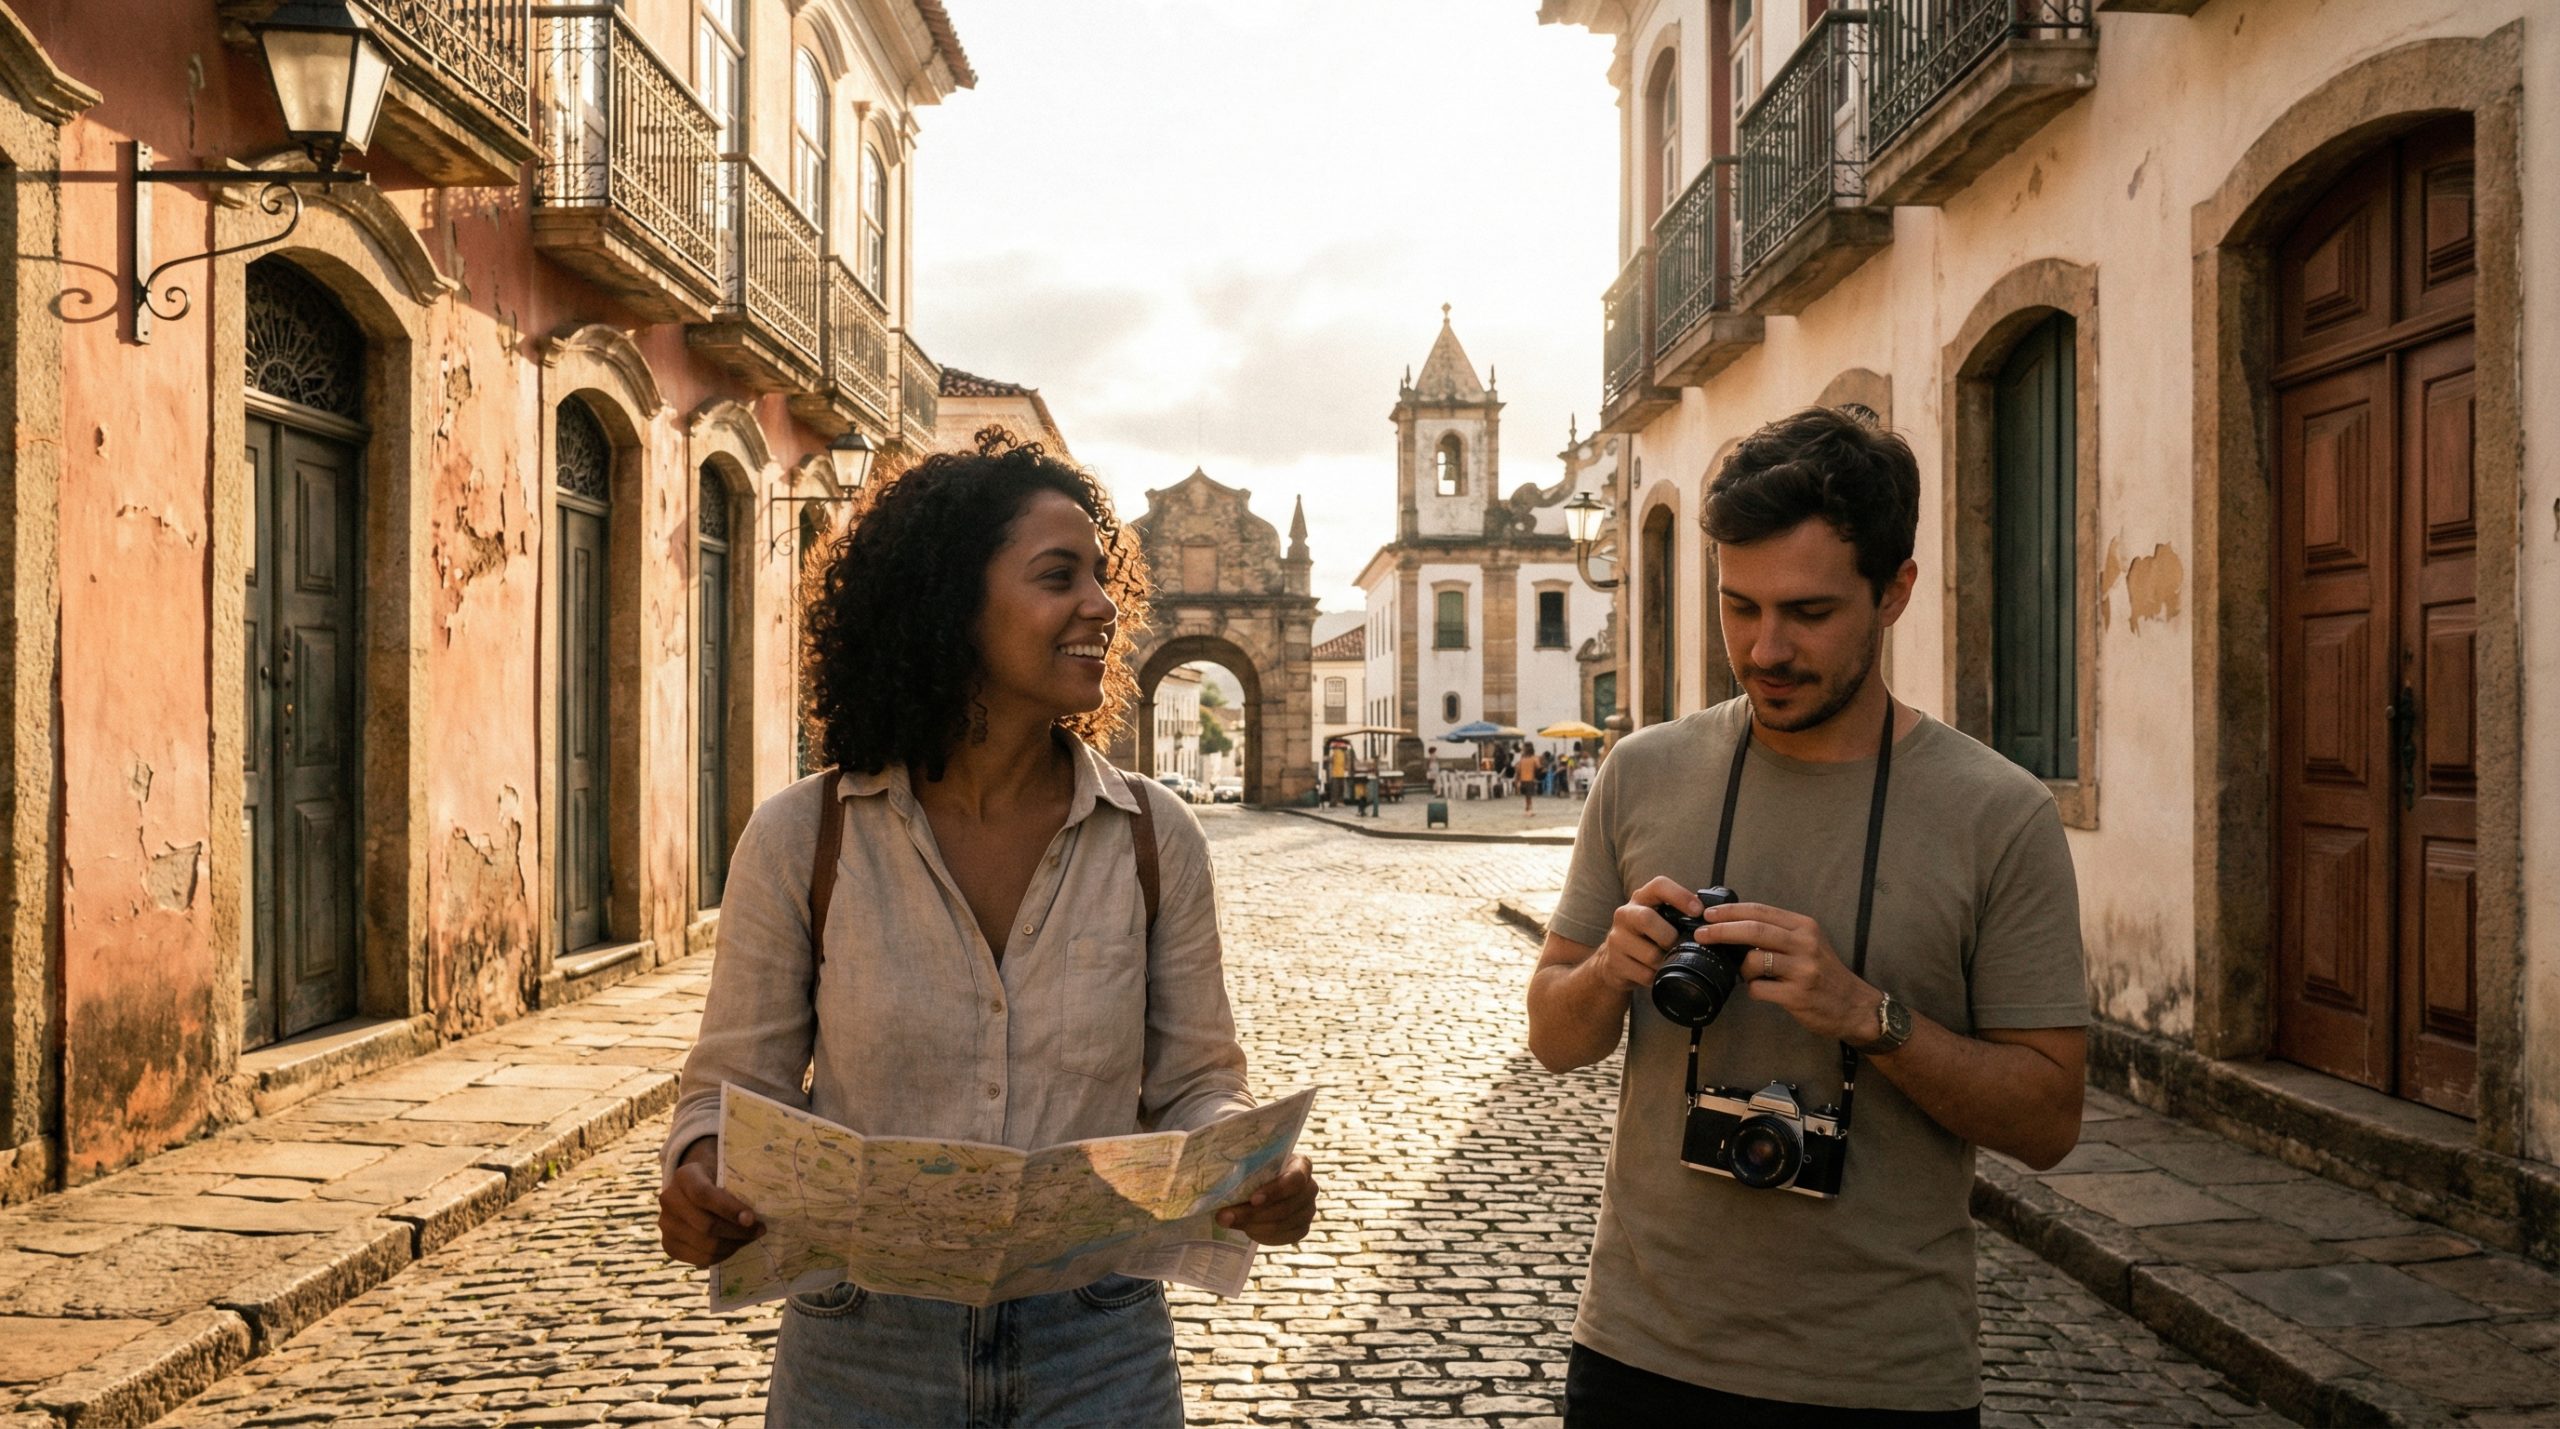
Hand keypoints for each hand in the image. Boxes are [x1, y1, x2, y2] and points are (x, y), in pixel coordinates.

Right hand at [658, 1139, 765, 1267]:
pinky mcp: (668, 1244)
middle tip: (759, 1230)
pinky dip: (721, 1256)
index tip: (752, 1218)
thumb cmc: (718, 1178)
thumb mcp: (726, 1173)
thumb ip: (738, 1186)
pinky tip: (733, 1246)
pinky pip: (698, 1258)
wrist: (693, 1188)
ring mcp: (665, 1223)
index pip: (704, 1195)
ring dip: (733, 1245)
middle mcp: (668, 1199)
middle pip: (706, 1225)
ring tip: (748, 1238)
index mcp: (684, 1175)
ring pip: (704, 1245)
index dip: (729, 1209)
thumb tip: (762, 1211)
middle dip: (737, 1232)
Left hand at [1216, 1155, 1316, 1244]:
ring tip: (1231, 1222)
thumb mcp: (1250, 1165)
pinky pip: (1285, 1237)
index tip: (1252, 1200)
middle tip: (1225, 1216)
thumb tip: (1219, 1195)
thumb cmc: (1254, 1170)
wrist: (1261, 1187)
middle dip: (1255, 1213)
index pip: (1296, 1179)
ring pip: (1284, 1224)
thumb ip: (1240, 1174)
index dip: (1275, 1191)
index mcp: (1302, 1165)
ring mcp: (1309, 1210)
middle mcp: (1310, 1187)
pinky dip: (1264, 1236)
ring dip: (1254, 1226)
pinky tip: (1247, 1231)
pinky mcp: (1302, 1228)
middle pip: (1288, 1205)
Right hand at [1581, 877, 1702, 995]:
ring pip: (1650, 953)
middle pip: (1646, 919)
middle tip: (1678, 945)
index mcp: (1641, 899)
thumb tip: (1713, 916)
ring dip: (1666, 961)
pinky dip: (1657, 976)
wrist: (1614, 960)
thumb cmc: (1646, 936)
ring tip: (1669, 961)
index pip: (1659, 886)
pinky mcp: (1615, 962)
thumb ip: (1679, 913)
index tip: (1698, 911)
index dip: (1680, 896)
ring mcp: (1616, 938)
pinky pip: (1645, 974)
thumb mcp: (1659, 917)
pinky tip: (1656, 972)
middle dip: (1669, 936)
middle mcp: (1625, 914)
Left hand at [1696, 902, 1881, 1044]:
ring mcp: (1802, 970)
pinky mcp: (1797, 995)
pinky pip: (1758, 989)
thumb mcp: (1809, 942)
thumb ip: (1778, 932)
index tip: (1707, 914)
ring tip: (1744, 972)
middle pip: (1753, 930)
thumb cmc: (1825, 973)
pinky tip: (1760, 990)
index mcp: (1804, 927)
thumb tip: (1735, 926)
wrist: (1855, 1006)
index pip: (1760, 911)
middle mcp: (1805, 944)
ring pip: (1752, 961)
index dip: (1730, 911)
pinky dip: (1752, 989)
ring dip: (1739, 967)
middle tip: (1701, 935)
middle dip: (1721, 931)